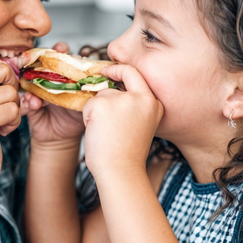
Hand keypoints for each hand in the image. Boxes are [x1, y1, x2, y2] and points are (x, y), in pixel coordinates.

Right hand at [21, 41, 84, 148]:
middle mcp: (52, 82)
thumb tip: (84, 85)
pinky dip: (29, 101)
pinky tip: (33, 103)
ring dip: (32, 78)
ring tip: (33, 81)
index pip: (64, 61)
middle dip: (44, 59)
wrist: (62, 141)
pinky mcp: (30, 105)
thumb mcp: (85, 106)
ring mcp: (39, 92)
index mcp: (67, 79)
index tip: (61, 48)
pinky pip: (27, 101)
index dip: (62, 52)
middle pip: (46, 65)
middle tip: (44, 57)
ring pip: (32, 80)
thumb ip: (83, 95)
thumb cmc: (77, 121)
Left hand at [82, 64, 163, 178]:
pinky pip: (88, 105)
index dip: (121, 70)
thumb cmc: (128, 156)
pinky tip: (98, 133)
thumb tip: (112, 91)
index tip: (109, 71)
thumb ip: (133, 107)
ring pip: (101, 96)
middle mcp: (141, 98)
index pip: (136, 75)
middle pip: (116, 82)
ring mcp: (122, 99)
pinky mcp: (103, 104)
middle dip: (105, 87)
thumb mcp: (141, 126)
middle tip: (100, 95)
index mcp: (154, 104)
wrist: (120, 171)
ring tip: (106, 133)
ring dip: (97, 112)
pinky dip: (88, 119)